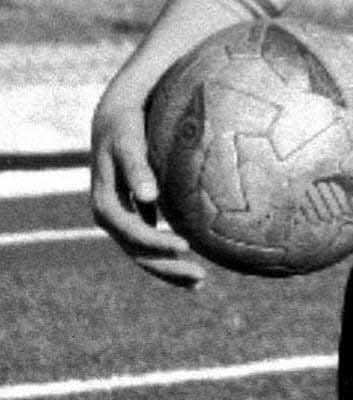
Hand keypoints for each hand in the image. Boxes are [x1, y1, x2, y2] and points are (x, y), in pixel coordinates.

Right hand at [90, 78, 206, 288]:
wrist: (114, 118)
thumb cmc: (125, 126)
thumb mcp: (128, 141)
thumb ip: (137, 167)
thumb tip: (148, 196)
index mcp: (106, 204)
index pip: (134, 233)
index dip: (158, 243)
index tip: (186, 245)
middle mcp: (111, 216)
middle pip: (138, 252)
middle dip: (166, 268)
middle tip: (200, 278)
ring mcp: (121, 217)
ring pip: (143, 252)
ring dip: (168, 268)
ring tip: (199, 281)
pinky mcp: (133, 213)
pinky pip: (149, 239)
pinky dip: (166, 251)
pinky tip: (190, 259)